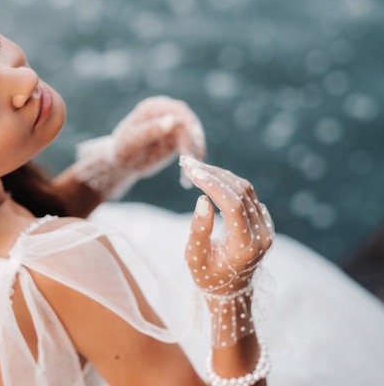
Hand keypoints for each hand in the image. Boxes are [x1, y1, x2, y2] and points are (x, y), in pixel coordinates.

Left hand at [74, 96, 205, 198]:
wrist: (122, 163)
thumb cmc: (122, 148)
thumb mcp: (133, 139)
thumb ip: (152, 129)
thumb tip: (174, 120)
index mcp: (155, 107)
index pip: (178, 110)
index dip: (190, 122)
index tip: (196, 137)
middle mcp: (169, 113)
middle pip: (191, 124)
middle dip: (196, 142)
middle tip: (197, 159)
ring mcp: (176, 127)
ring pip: (194, 139)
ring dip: (195, 156)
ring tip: (189, 175)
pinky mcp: (180, 141)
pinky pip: (191, 151)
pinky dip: (191, 163)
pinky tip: (186, 179)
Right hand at [179, 156, 273, 293]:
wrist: (231, 292)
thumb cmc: (208, 276)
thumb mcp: (195, 257)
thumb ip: (199, 229)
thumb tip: (202, 198)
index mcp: (246, 246)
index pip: (232, 205)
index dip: (211, 184)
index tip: (191, 171)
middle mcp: (262, 235)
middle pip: (240, 192)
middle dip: (214, 175)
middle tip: (189, 164)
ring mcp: (267, 228)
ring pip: (246, 190)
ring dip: (221, 176)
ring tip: (198, 169)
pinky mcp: (265, 223)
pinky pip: (249, 196)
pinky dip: (230, 183)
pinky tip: (212, 179)